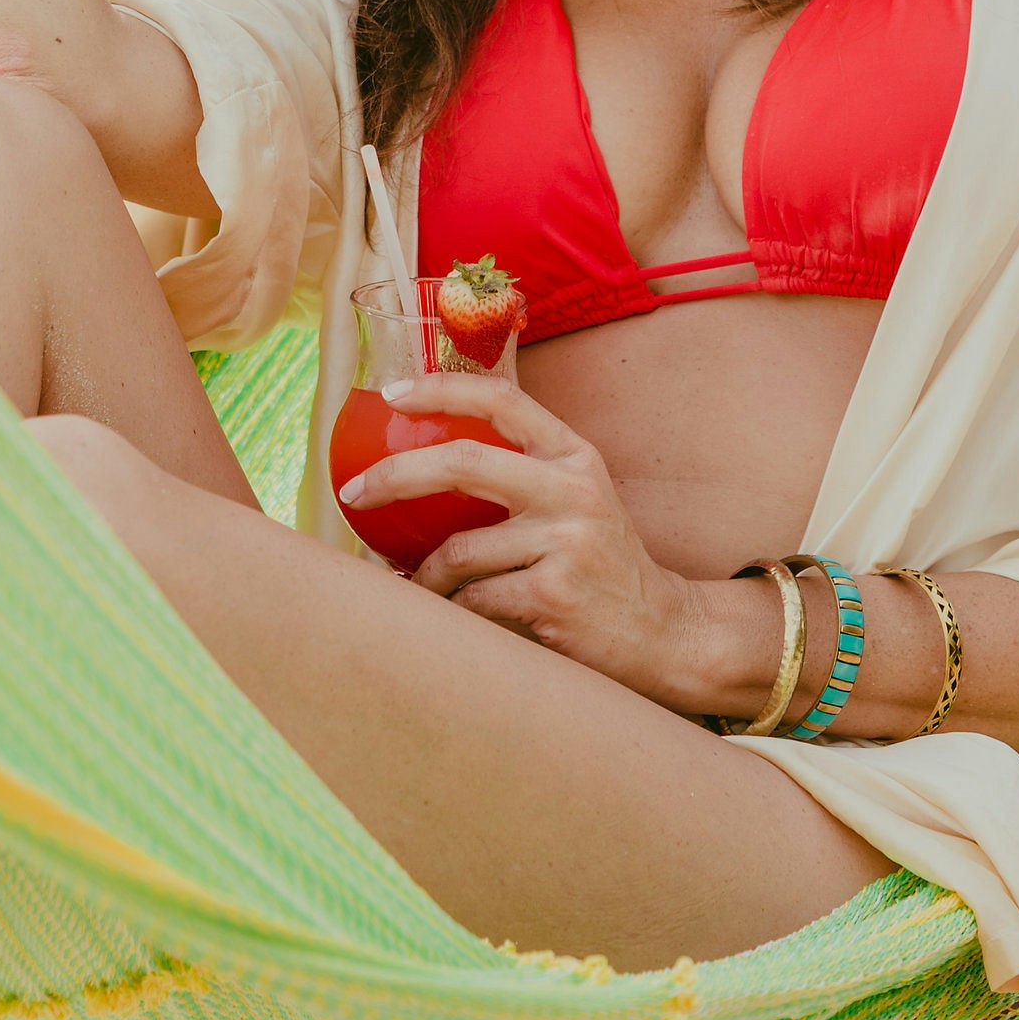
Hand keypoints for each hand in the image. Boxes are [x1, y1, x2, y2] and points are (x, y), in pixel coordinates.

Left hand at [338, 369, 713, 702]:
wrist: (663, 631)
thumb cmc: (602, 565)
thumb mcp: (577, 502)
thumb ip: (523, 475)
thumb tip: (423, 465)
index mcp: (574, 456)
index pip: (503, 398)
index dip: (442, 389)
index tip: (391, 393)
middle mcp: (573, 489)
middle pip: (462, 464)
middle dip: (395, 476)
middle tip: (354, 493)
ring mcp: (567, 541)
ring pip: (457, 550)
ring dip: (423, 574)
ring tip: (412, 584)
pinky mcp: (554, 593)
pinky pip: (473, 599)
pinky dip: (452, 610)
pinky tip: (450, 617)